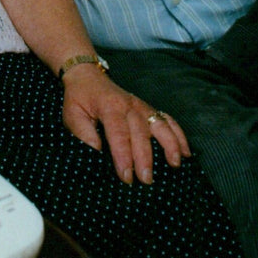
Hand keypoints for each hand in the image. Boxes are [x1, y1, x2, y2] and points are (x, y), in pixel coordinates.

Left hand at [60, 64, 190, 184]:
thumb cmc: (79, 99)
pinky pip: (167, 120)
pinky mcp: (148, 109)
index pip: (118, 134)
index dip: (123, 156)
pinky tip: (185, 152)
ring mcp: (141, 106)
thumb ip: (83, 134)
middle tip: (146, 180)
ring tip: (174, 165)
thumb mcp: (72, 115)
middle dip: (145, 158)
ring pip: (160, 125)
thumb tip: (97, 153)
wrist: (88, 77)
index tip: (126, 176)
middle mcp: (129, 106)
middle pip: (141, 133)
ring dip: (169, 145)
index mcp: (109, 107)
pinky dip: (178, 135)